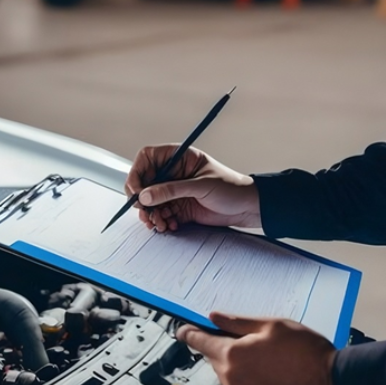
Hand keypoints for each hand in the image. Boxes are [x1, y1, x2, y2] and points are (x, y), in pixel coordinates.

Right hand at [125, 144, 260, 231]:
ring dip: (151, 214)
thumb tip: (144, 195)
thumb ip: (171, 190)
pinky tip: (170, 226)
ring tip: (159, 224)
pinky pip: (161, 214)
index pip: (147, 159)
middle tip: (146, 212)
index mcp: (178, 158)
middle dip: (142, 199)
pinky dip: (162, 222)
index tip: (137, 191)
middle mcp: (173, 173)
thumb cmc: (232, 188)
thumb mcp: (200, 186)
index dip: (137, 173)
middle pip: (144, 182)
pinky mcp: (179, 207)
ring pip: (150, 202)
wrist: (248, 207)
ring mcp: (175, 191)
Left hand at [176, 313, 341, 384]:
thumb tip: (215, 317)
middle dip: (227, 349)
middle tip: (253, 342)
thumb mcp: (272, 325)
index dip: (189, 334)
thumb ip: (237, 322)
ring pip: (229, 377)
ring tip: (270, 361)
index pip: (200, 342)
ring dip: (240, 368)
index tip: (183, 331)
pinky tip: (272, 376)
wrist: (332, 384)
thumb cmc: (307, 354)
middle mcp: (232, 380)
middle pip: (216, 360)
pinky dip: (251, 384)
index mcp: (232, 356)